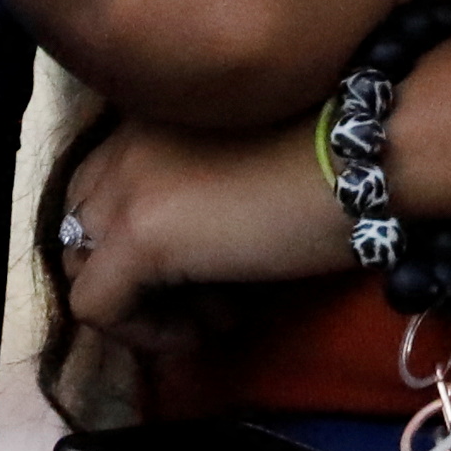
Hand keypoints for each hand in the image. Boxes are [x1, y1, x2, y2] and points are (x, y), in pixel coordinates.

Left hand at [56, 112, 357, 328]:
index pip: (96, 190)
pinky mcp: (138, 236)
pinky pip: (97, 308)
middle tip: (207, 295)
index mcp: (150, 118)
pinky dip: (146, 333)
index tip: (206, 269)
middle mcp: (122, 143)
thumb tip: (193, 266)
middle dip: (132, 276)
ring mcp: (124, 187)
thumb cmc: (340, 160)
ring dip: (142, 304)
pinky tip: (211, 324)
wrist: (370, 155)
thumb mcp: (248, 170)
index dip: (137, 244)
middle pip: (80, 231)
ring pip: (81, 269)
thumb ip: (201, 199)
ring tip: (217, 309)